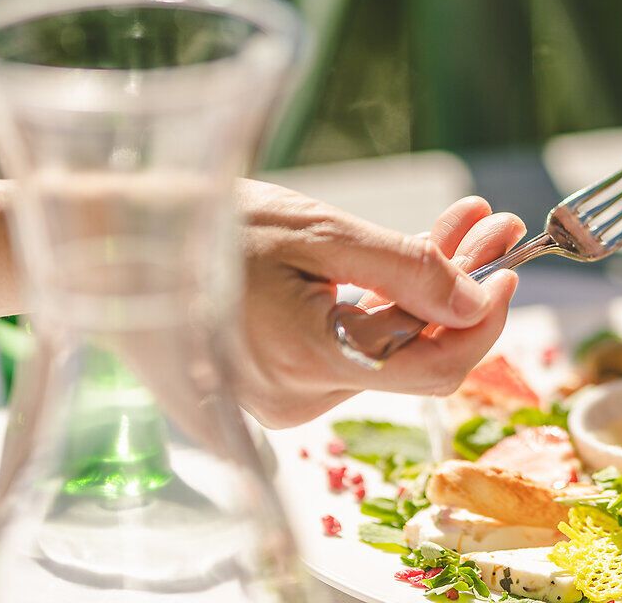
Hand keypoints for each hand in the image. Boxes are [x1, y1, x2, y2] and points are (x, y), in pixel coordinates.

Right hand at [233, 184, 521, 426]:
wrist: (112, 245)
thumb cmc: (205, 227)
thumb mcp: (317, 232)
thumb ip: (404, 269)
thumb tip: (476, 300)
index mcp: (309, 365)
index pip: (434, 369)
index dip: (483, 321)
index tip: (510, 269)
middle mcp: (298, 399)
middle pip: (415, 352)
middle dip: (462, 286)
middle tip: (497, 225)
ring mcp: (284, 398)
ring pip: (388, 346)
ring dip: (429, 285)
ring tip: (465, 221)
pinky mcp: (274, 384)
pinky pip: (351, 346)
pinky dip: (387, 300)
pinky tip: (414, 249)